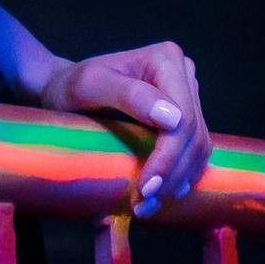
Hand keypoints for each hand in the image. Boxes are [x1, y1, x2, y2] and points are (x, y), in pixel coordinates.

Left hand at [39, 39, 210, 215]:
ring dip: (177, 181)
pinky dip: (179, 176)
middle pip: (193, 135)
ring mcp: (187, 96)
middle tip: (143, 204)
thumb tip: (172, 119)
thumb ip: (128, 94)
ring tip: (147, 204)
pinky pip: (194, 152)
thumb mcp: (90, 85)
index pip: (182, 117)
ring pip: (198, 147)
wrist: (65, 91)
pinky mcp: (184, 118)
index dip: (169, 157)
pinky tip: (160, 193)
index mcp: (166, 59)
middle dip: (172, 175)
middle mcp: (183, 74)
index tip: (146, 187)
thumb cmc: (72, 86)